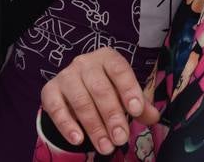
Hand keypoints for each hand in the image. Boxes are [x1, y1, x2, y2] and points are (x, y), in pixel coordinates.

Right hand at [40, 48, 157, 154]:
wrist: (75, 89)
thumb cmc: (107, 89)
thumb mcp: (124, 93)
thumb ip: (140, 105)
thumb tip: (153, 117)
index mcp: (107, 58)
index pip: (119, 70)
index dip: (128, 89)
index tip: (136, 111)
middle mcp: (85, 63)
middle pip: (100, 89)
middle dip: (112, 116)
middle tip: (121, 138)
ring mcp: (66, 76)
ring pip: (81, 101)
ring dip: (94, 127)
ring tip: (106, 146)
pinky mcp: (49, 91)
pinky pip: (56, 108)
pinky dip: (67, 125)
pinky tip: (78, 140)